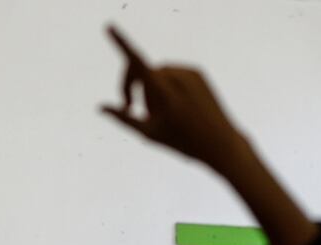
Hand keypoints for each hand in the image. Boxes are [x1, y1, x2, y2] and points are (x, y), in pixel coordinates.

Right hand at [101, 26, 247, 170]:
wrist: (219, 143)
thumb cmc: (180, 142)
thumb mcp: (147, 133)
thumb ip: (122, 117)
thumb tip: (101, 107)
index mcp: (162, 91)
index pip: (136, 62)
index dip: (121, 43)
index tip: (109, 27)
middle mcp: (176, 76)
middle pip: (142, 71)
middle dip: (131, 86)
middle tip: (129, 107)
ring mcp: (189, 72)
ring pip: (156, 73)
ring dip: (150, 89)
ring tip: (158, 112)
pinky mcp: (198, 72)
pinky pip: (172, 73)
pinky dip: (166, 86)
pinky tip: (174, 105)